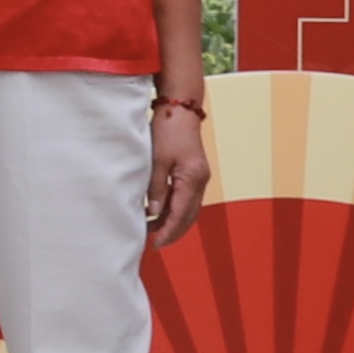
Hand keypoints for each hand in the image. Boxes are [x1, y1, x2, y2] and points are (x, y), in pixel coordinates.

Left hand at [141, 96, 214, 243]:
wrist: (180, 107)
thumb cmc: (168, 129)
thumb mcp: (157, 160)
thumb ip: (156, 188)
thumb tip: (154, 213)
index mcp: (192, 179)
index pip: (181, 214)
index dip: (169, 231)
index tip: (156, 244)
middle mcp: (200, 180)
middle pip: (189, 216)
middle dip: (173, 231)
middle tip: (154, 242)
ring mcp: (199, 176)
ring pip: (189, 208)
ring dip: (173, 220)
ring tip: (153, 228)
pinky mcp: (195, 172)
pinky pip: (187, 197)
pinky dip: (175, 208)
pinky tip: (160, 210)